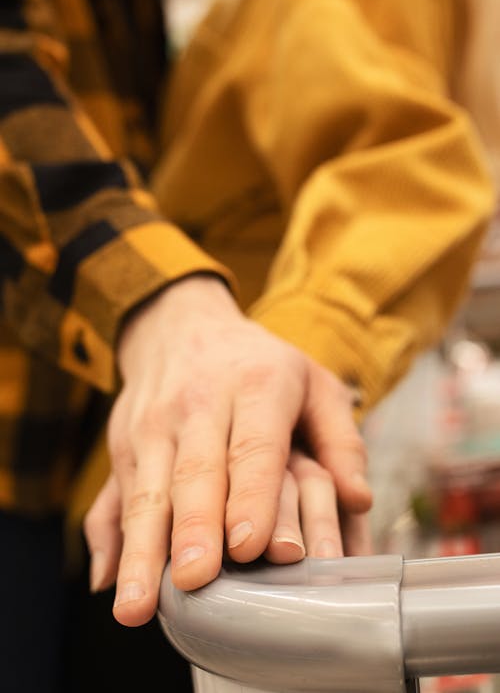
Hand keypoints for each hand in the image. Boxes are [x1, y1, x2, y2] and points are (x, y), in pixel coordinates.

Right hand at [83, 275, 371, 626]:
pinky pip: (117, 494)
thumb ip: (340, 439)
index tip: (251, 546)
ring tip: (136, 604)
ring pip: (147, 491)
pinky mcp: (124, 443)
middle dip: (195, 528)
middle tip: (197, 580)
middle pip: (195, 472)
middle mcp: (198, 403)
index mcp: (255, 385)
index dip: (252, 496)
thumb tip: (358, 500)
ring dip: (143, 549)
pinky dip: (114, 538)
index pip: (254, 446)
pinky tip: (111, 580)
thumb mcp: (313, 382)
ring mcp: (154, 424)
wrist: (180, 325)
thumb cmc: (257, 364)